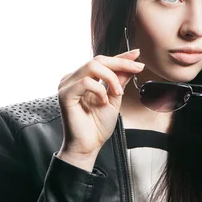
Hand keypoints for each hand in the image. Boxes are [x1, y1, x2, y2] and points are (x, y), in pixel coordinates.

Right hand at [56, 49, 144, 170]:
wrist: (88, 146)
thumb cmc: (98, 125)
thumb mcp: (115, 98)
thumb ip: (120, 80)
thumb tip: (133, 63)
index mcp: (83, 78)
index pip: (103, 61)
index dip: (120, 57)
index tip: (136, 55)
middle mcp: (73, 78)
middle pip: (98, 60)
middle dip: (120, 63)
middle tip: (136, 68)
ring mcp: (67, 85)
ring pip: (92, 66)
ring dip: (111, 77)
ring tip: (118, 93)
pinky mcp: (65, 94)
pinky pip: (85, 81)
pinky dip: (99, 89)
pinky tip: (103, 101)